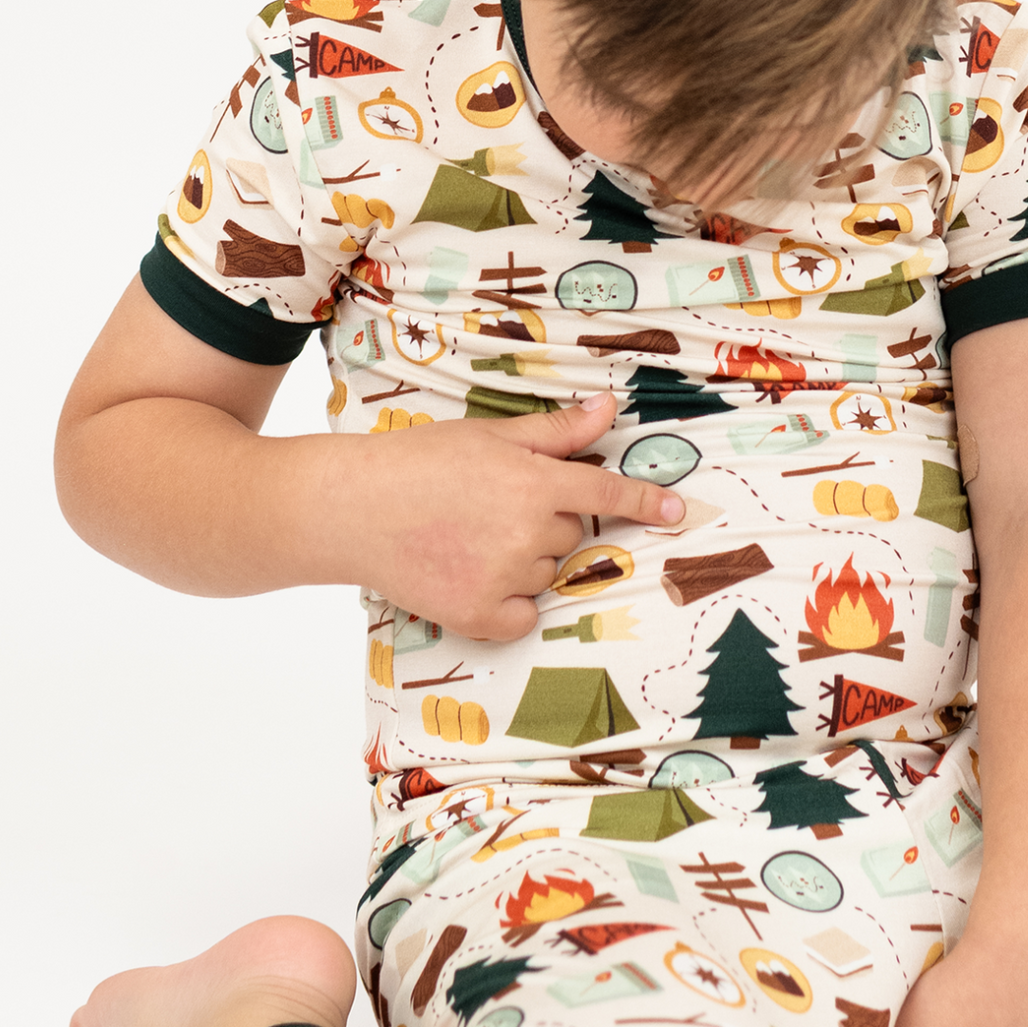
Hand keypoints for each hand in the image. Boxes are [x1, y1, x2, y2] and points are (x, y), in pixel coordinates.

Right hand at [333, 394, 682, 640]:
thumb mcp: (488, 436)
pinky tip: (466, 577)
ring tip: (463, 538)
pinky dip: (505, 605)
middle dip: (539, 523)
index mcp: (534, 483)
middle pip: (567, 537)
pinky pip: (522, 617)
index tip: (678, 514)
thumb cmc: (416, 463)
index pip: (606, 496)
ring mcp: (506, 578)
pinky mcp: (481, 616)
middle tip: (484, 509)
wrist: (349, 508)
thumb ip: (555, 432)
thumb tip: (610, 409)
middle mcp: (529, 533)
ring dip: (518, 561)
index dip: (645, 504)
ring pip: (543, 574)